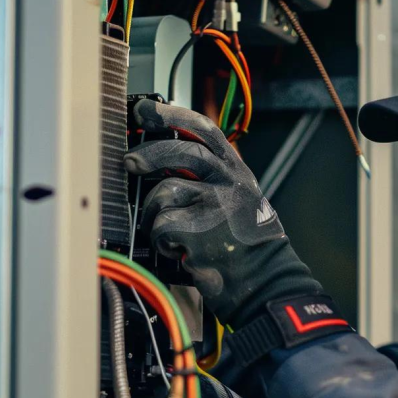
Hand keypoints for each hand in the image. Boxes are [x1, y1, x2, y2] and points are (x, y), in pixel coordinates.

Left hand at [124, 100, 322, 328]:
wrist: (267, 286)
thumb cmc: (248, 250)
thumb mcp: (240, 204)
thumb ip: (212, 181)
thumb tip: (161, 164)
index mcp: (237, 174)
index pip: (204, 132)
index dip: (171, 116)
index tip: (145, 110)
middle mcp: (230, 184)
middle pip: (181, 153)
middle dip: (148, 155)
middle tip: (130, 162)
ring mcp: (217, 207)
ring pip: (165, 192)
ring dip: (153, 212)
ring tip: (161, 229)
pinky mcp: (201, 233)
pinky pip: (161, 226)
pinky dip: (161, 240)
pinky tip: (176, 250)